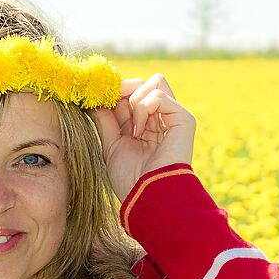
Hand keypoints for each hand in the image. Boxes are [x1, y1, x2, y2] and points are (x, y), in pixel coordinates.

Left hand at [89, 74, 195, 201]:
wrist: (147, 196)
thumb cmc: (130, 179)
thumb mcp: (110, 145)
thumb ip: (104, 120)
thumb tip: (94, 98)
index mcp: (144, 125)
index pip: (130, 94)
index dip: (114, 93)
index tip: (97, 100)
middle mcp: (160, 119)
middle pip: (142, 83)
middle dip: (123, 91)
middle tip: (110, 107)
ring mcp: (173, 117)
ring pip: (154, 82)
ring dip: (135, 101)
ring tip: (132, 129)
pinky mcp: (183, 119)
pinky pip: (159, 95)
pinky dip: (144, 108)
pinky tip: (139, 132)